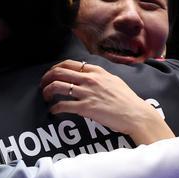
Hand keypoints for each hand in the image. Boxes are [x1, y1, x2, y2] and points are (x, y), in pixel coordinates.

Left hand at [40, 60, 172, 143]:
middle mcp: (90, 79)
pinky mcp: (86, 108)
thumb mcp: (113, 80)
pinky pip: (63, 105)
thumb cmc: (126, 99)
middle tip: (43, 86)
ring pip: (58, 87)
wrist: (135, 114)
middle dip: (46, 78)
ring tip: (46, 98)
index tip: (50, 75)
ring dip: (47, 92)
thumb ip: (98, 76)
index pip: (69, 64)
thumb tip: (86, 75)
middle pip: (59, 73)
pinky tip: (54, 111)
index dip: (55, 68)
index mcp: (96, 71)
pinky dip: (54, 108)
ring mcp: (88, 93)